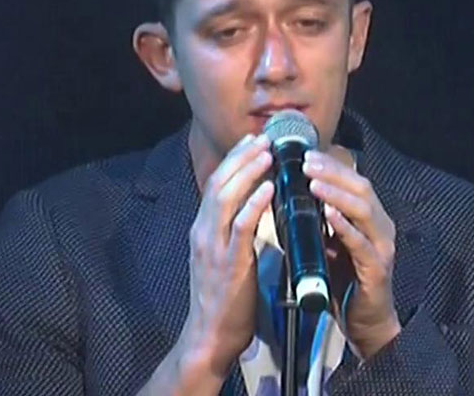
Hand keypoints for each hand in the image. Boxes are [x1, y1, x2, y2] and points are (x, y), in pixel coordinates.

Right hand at [178, 133, 274, 380]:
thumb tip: (259, 204)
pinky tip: (270, 188)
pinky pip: (241, 227)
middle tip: (264, 137)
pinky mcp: (228, 264)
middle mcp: (204, 232)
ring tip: (268, 152)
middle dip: (241, 157)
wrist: (212, 335)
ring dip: (248, 172)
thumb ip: (237, 230)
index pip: (216, 184)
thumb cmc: (227, 298)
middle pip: (219, 183)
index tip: (253, 140)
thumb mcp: (228, 256)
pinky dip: (254, 204)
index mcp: (204, 229)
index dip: (234, 159)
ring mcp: (213, 247)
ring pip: (226, 198)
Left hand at [303, 149, 400, 359]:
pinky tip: (328, 215)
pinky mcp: (377, 268)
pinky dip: (344, 227)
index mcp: (368, 218)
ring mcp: (381, 246)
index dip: (331, 165)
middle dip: (332, 172)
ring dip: (337, 193)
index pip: (352, 181)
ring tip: (313, 182)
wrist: (365, 322)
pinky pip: (361, 243)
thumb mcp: (329, 245)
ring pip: (363, 209)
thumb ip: (319, 222)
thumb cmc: (345, 282)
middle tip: (306, 161)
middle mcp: (380, 226)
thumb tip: (290, 198)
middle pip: (360, 188)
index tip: (305, 154)